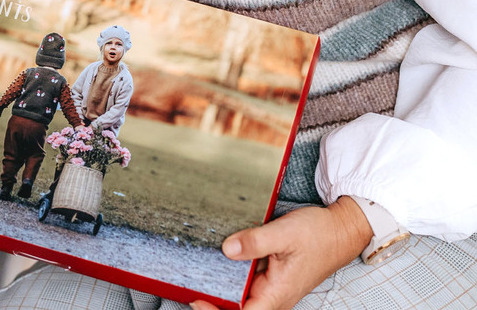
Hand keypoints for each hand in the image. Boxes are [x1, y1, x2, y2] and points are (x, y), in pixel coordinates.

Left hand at [191, 196, 371, 309]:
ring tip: (198, 272)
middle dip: (212, 298)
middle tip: (189, 282)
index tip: (197, 300)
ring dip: (220, 285)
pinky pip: (245, 280)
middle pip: (236, 306)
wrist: (341, 229)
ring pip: (239, 294)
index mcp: (277, 294)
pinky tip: (219, 260)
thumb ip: (255, 241)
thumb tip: (227, 249)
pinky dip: (230, 274)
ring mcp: (271, 287)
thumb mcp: (285, 233)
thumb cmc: (320, 234)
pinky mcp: (269, 277)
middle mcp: (273, 296)